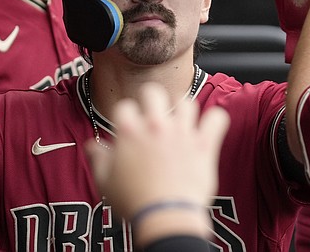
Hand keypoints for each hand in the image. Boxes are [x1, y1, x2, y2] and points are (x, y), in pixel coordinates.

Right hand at [86, 83, 229, 221]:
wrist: (165, 217)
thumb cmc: (135, 202)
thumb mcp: (105, 181)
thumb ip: (98, 158)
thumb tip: (92, 146)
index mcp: (130, 132)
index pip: (124, 106)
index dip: (125, 116)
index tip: (128, 126)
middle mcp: (156, 125)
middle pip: (153, 92)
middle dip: (152, 99)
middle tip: (153, 113)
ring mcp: (182, 132)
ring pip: (186, 102)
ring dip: (182, 110)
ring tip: (180, 120)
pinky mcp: (204, 144)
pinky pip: (217, 118)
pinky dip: (215, 120)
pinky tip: (209, 127)